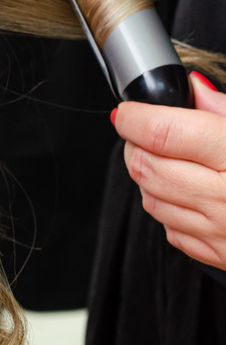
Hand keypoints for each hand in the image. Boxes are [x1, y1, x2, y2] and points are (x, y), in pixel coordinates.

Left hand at [112, 72, 225, 268]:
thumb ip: (225, 110)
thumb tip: (193, 88)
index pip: (163, 132)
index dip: (134, 117)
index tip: (127, 110)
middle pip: (147, 166)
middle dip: (134, 144)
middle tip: (143, 131)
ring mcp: (221, 231)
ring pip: (151, 199)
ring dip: (148, 176)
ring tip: (168, 159)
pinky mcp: (219, 255)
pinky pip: (171, 230)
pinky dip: (168, 208)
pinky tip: (188, 192)